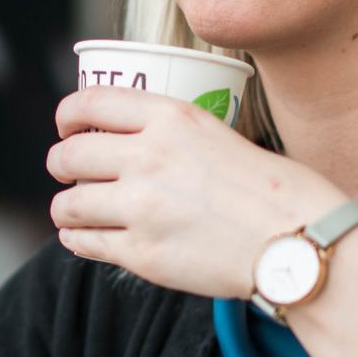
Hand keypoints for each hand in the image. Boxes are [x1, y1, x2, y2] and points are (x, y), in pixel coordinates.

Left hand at [47, 85, 342, 296]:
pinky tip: (84, 237)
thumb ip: (169, 133)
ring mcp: (141, 207)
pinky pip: (84, 243)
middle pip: (68, 155)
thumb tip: (124, 141)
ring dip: (65, 207)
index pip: (90, 103)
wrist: (297, 241)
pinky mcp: (141, 253)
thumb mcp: (218, 134)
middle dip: (60, 164)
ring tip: (75, 211)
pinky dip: (77, 239)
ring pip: (69, 204)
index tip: (66, 126)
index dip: (67, 115)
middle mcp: (149, 157)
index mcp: (171, 118)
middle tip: (67, 172)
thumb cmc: (270, 191)